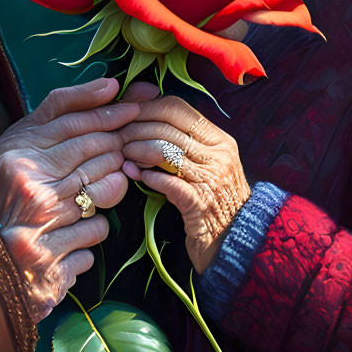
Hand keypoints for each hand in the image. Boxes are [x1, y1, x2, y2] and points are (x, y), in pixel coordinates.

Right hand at [0, 76, 144, 321]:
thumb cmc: (9, 195)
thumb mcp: (19, 147)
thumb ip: (58, 116)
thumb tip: (110, 86)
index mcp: (14, 157)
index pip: (72, 125)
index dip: (107, 114)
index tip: (133, 108)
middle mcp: (27, 189)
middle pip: (91, 154)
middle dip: (115, 148)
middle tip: (127, 147)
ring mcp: (42, 227)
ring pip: (101, 194)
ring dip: (110, 188)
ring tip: (100, 188)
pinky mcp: (56, 262)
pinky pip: (97, 232)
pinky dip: (94, 229)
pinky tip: (79, 229)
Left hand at [120, 90, 250, 273]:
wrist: (237, 245)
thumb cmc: (212, 199)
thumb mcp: (202, 163)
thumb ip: (177, 138)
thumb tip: (139, 106)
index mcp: (219, 139)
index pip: (176, 107)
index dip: (145, 108)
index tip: (122, 115)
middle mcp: (219, 155)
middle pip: (166, 127)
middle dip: (134, 129)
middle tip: (114, 137)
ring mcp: (213, 180)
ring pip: (165, 151)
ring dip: (137, 151)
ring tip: (123, 157)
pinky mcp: (202, 206)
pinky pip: (169, 183)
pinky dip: (148, 177)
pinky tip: (135, 176)